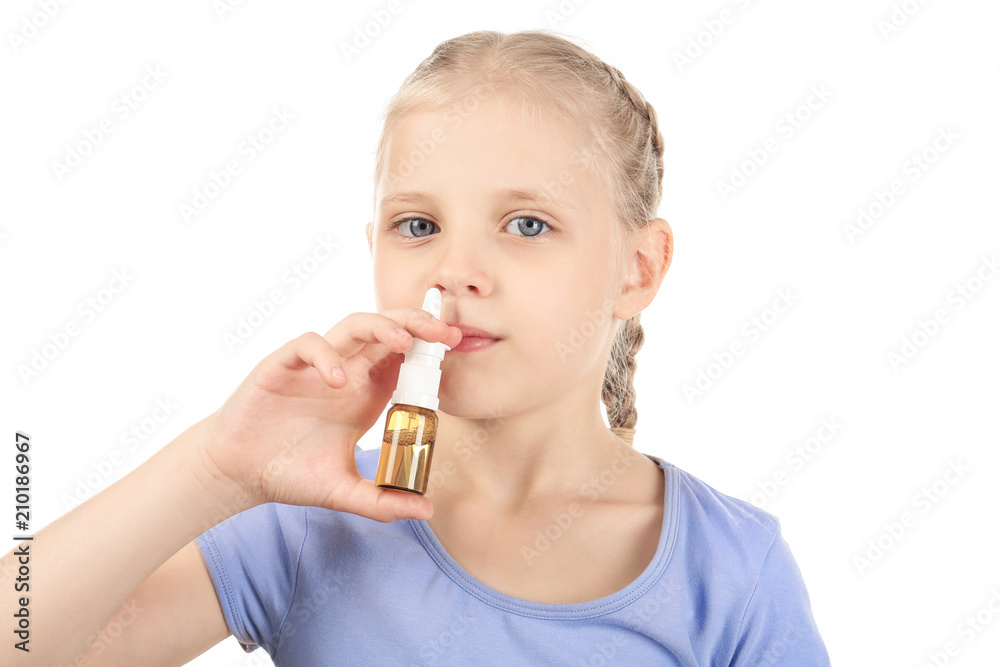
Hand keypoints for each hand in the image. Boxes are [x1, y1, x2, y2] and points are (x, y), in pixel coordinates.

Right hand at [197, 309, 461, 521]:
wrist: (238, 473)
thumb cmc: (291, 473)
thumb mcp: (343, 492)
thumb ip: (382, 501)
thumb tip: (427, 510)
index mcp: (367, 392)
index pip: (405, 357)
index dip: (429, 349)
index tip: (456, 347)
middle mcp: (347, 372)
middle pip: (387, 331)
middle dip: (417, 324)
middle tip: (444, 332)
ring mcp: (316, 366)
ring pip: (353, 326)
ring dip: (380, 326)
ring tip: (401, 340)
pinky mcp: (283, 365)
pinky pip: (308, 345)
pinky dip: (327, 355)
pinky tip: (339, 380)